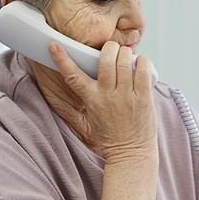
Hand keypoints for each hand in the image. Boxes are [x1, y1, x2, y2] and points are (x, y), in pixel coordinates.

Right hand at [48, 41, 156, 163]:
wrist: (130, 155)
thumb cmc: (111, 138)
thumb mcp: (93, 115)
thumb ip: (93, 95)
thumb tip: (94, 75)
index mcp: (92, 100)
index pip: (73, 75)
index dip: (62, 58)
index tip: (55, 45)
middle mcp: (108, 95)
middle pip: (106, 59)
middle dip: (109, 48)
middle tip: (112, 49)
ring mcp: (127, 96)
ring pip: (124, 61)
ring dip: (125, 53)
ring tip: (126, 55)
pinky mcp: (144, 98)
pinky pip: (143, 71)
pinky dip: (142, 62)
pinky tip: (140, 63)